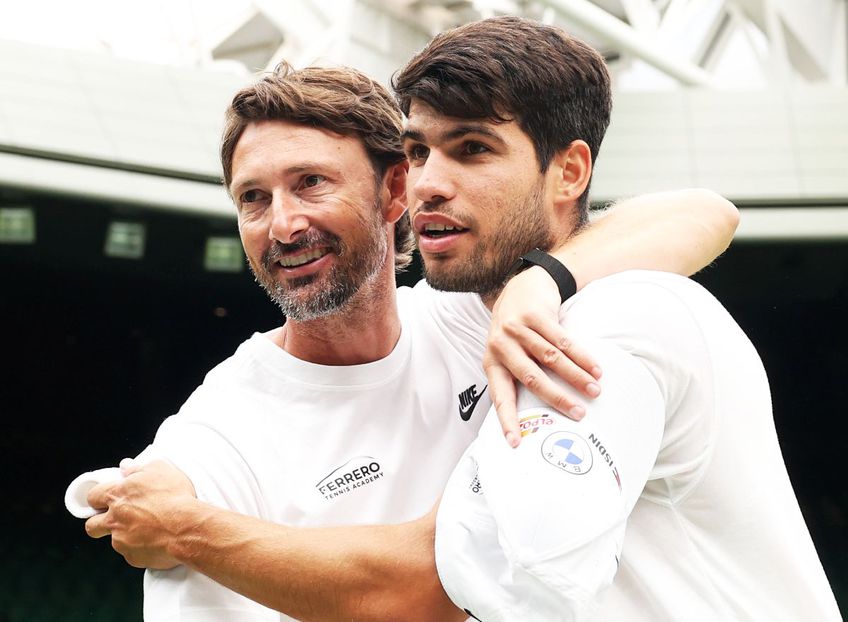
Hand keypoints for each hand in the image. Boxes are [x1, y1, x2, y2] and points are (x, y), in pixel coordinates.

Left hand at [85, 459, 196, 568]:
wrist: (186, 526)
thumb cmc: (175, 496)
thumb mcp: (159, 469)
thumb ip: (137, 467)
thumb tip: (126, 466)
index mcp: (117, 495)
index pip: (92, 496)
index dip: (97, 498)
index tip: (105, 499)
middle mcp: (114, 519)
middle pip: (91, 525)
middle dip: (98, 522)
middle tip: (115, 519)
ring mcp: (121, 541)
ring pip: (114, 540)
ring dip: (125, 535)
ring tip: (146, 529)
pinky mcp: (133, 558)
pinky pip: (132, 553)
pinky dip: (141, 548)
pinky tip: (156, 540)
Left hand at [485, 266, 601, 446]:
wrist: (520, 287)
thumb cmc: (515, 331)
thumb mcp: (506, 354)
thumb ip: (516, 377)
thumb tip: (533, 417)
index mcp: (492, 363)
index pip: (500, 397)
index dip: (507, 420)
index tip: (515, 443)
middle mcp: (501, 346)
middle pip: (532, 378)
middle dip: (557, 399)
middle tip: (578, 414)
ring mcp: (517, 329)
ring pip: (551, 359)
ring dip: (576, 377)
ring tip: (594, 391)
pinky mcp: (535, 315)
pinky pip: (562, 339)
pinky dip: (581, 356)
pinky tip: (594, 368)